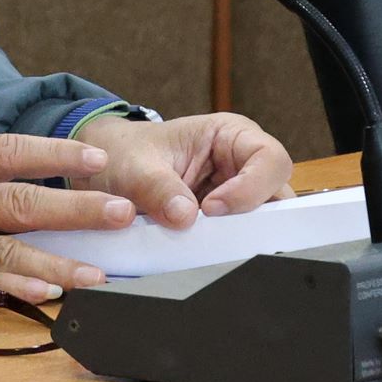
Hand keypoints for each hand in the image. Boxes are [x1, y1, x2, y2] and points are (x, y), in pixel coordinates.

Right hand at [0, 133, 140, 304]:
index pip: (4, 149)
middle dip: (76, 206)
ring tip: (99, 271)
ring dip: (56, 260)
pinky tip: (40, 297)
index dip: (54, 152)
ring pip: (2, 245)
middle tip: (124, 210)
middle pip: (18, 197)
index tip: (98, 156)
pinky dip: (7, 289)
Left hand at [73, 112, 293, 230]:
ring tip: (203, 241)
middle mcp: (241, 163)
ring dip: (237, 234)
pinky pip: (239, 236)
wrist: (106, 169)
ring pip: (261, 221)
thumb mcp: (134, 166)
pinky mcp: (224, 219)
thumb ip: (158, 187)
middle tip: (214, 234)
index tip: (213, 208)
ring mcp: (236, 192)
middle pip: (275, 195)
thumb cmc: (125, 153)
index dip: (251, 188)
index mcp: (228, 134)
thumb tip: (185, 216)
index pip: (269, 159)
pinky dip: (224, 245)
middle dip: (250, 217)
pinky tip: (201, 247)